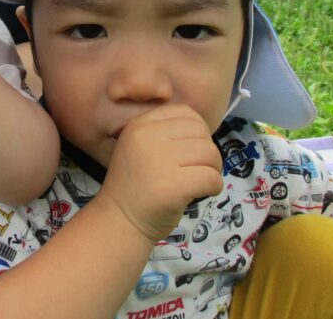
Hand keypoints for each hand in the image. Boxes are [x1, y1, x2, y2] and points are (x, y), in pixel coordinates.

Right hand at [98, 105, 222, 242]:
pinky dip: (214, 186)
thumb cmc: (134, 186)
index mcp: (140, 124)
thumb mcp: (139, 146)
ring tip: (200, 181)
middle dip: (208, 152)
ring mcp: (160, 160)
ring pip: (210, 154)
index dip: (197, 131)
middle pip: (201, 133)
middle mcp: (148, 136)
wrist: (119, 220)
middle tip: (198, 169)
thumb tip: (202, 130)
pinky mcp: (174, 185)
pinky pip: (211, 177)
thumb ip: (164, 132)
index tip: (191, 150)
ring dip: (213, 169)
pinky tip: (202, 193)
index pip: (185, 113)